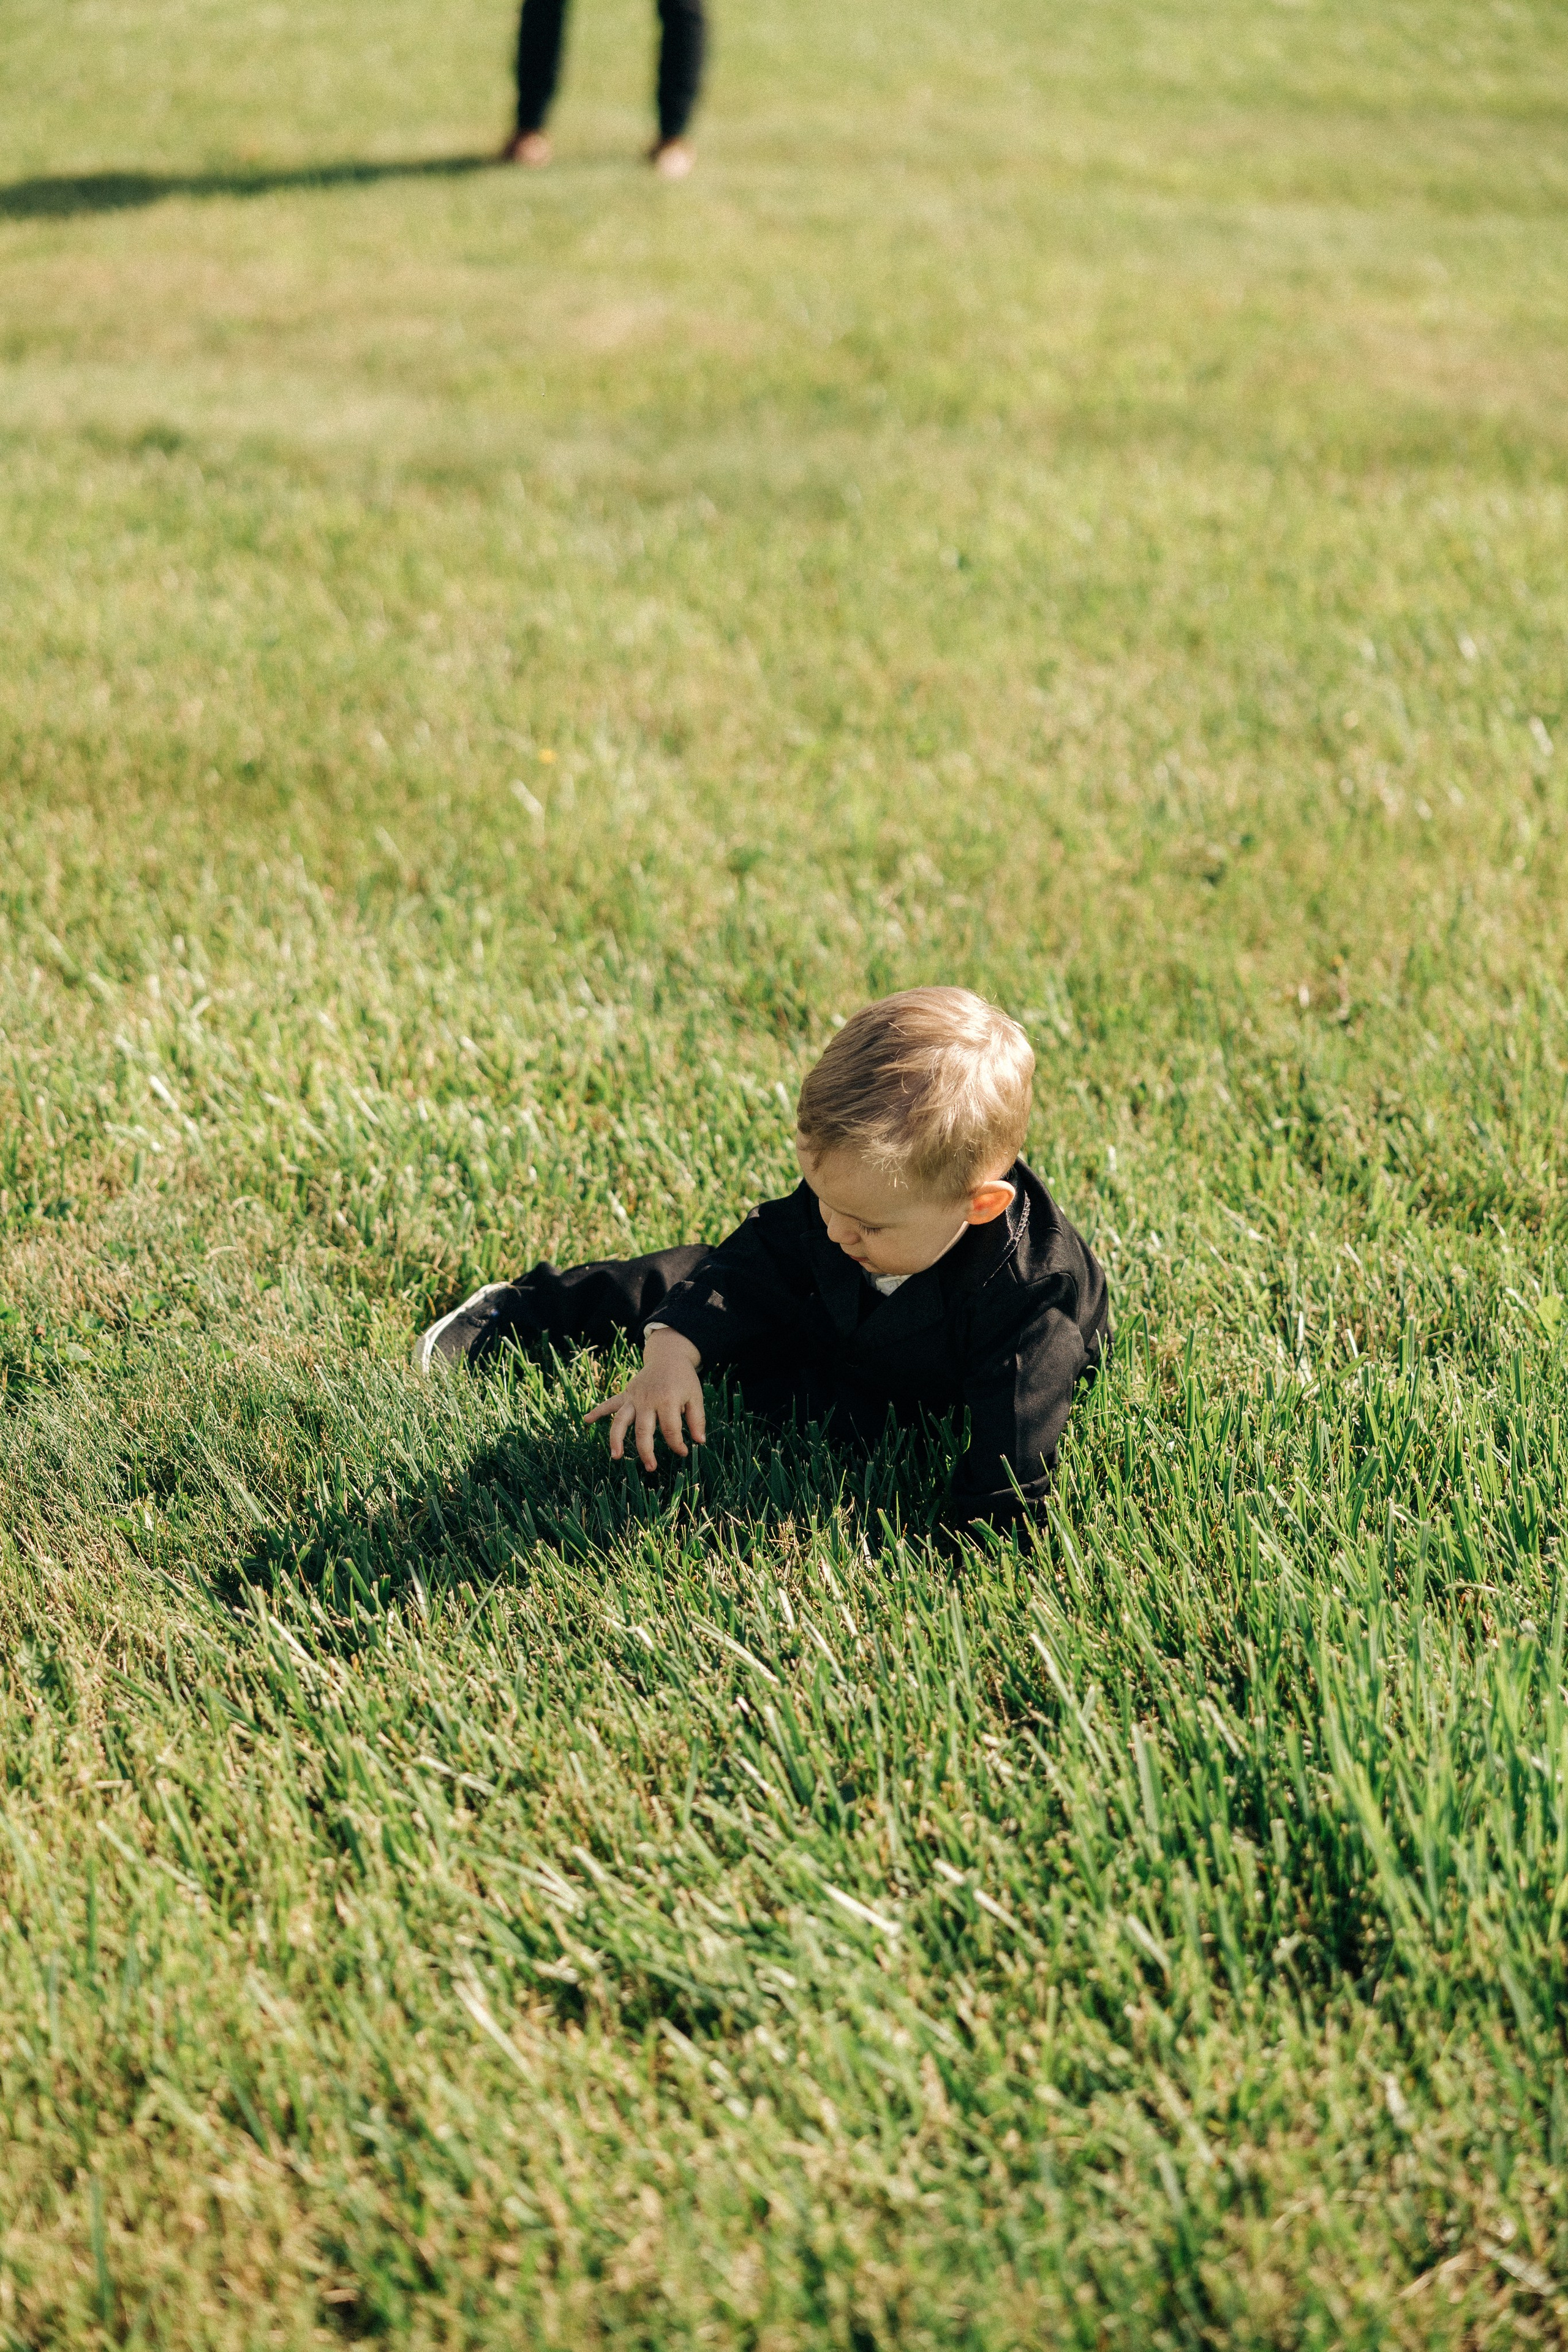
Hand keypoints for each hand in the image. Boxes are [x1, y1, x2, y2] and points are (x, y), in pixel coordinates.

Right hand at [584, 1328, 705, 1470]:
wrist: (668, 1357)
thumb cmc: (683, 1379)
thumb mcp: (695, 1396)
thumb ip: (697, 1419)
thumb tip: (700, 1442)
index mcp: (667, 1400)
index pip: (670, 1430)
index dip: (677, 1444)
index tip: (683, 1452)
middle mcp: (647, 1400)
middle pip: (643, 1430)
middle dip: (646, 1451)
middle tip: (651, 1468)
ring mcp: (634, 1397)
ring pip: (621, 1420)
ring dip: (616, 1439)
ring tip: (616, 1456)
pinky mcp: (626, 1394)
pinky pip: (609, 1404)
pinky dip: (597, 1411)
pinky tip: (586, 1421)